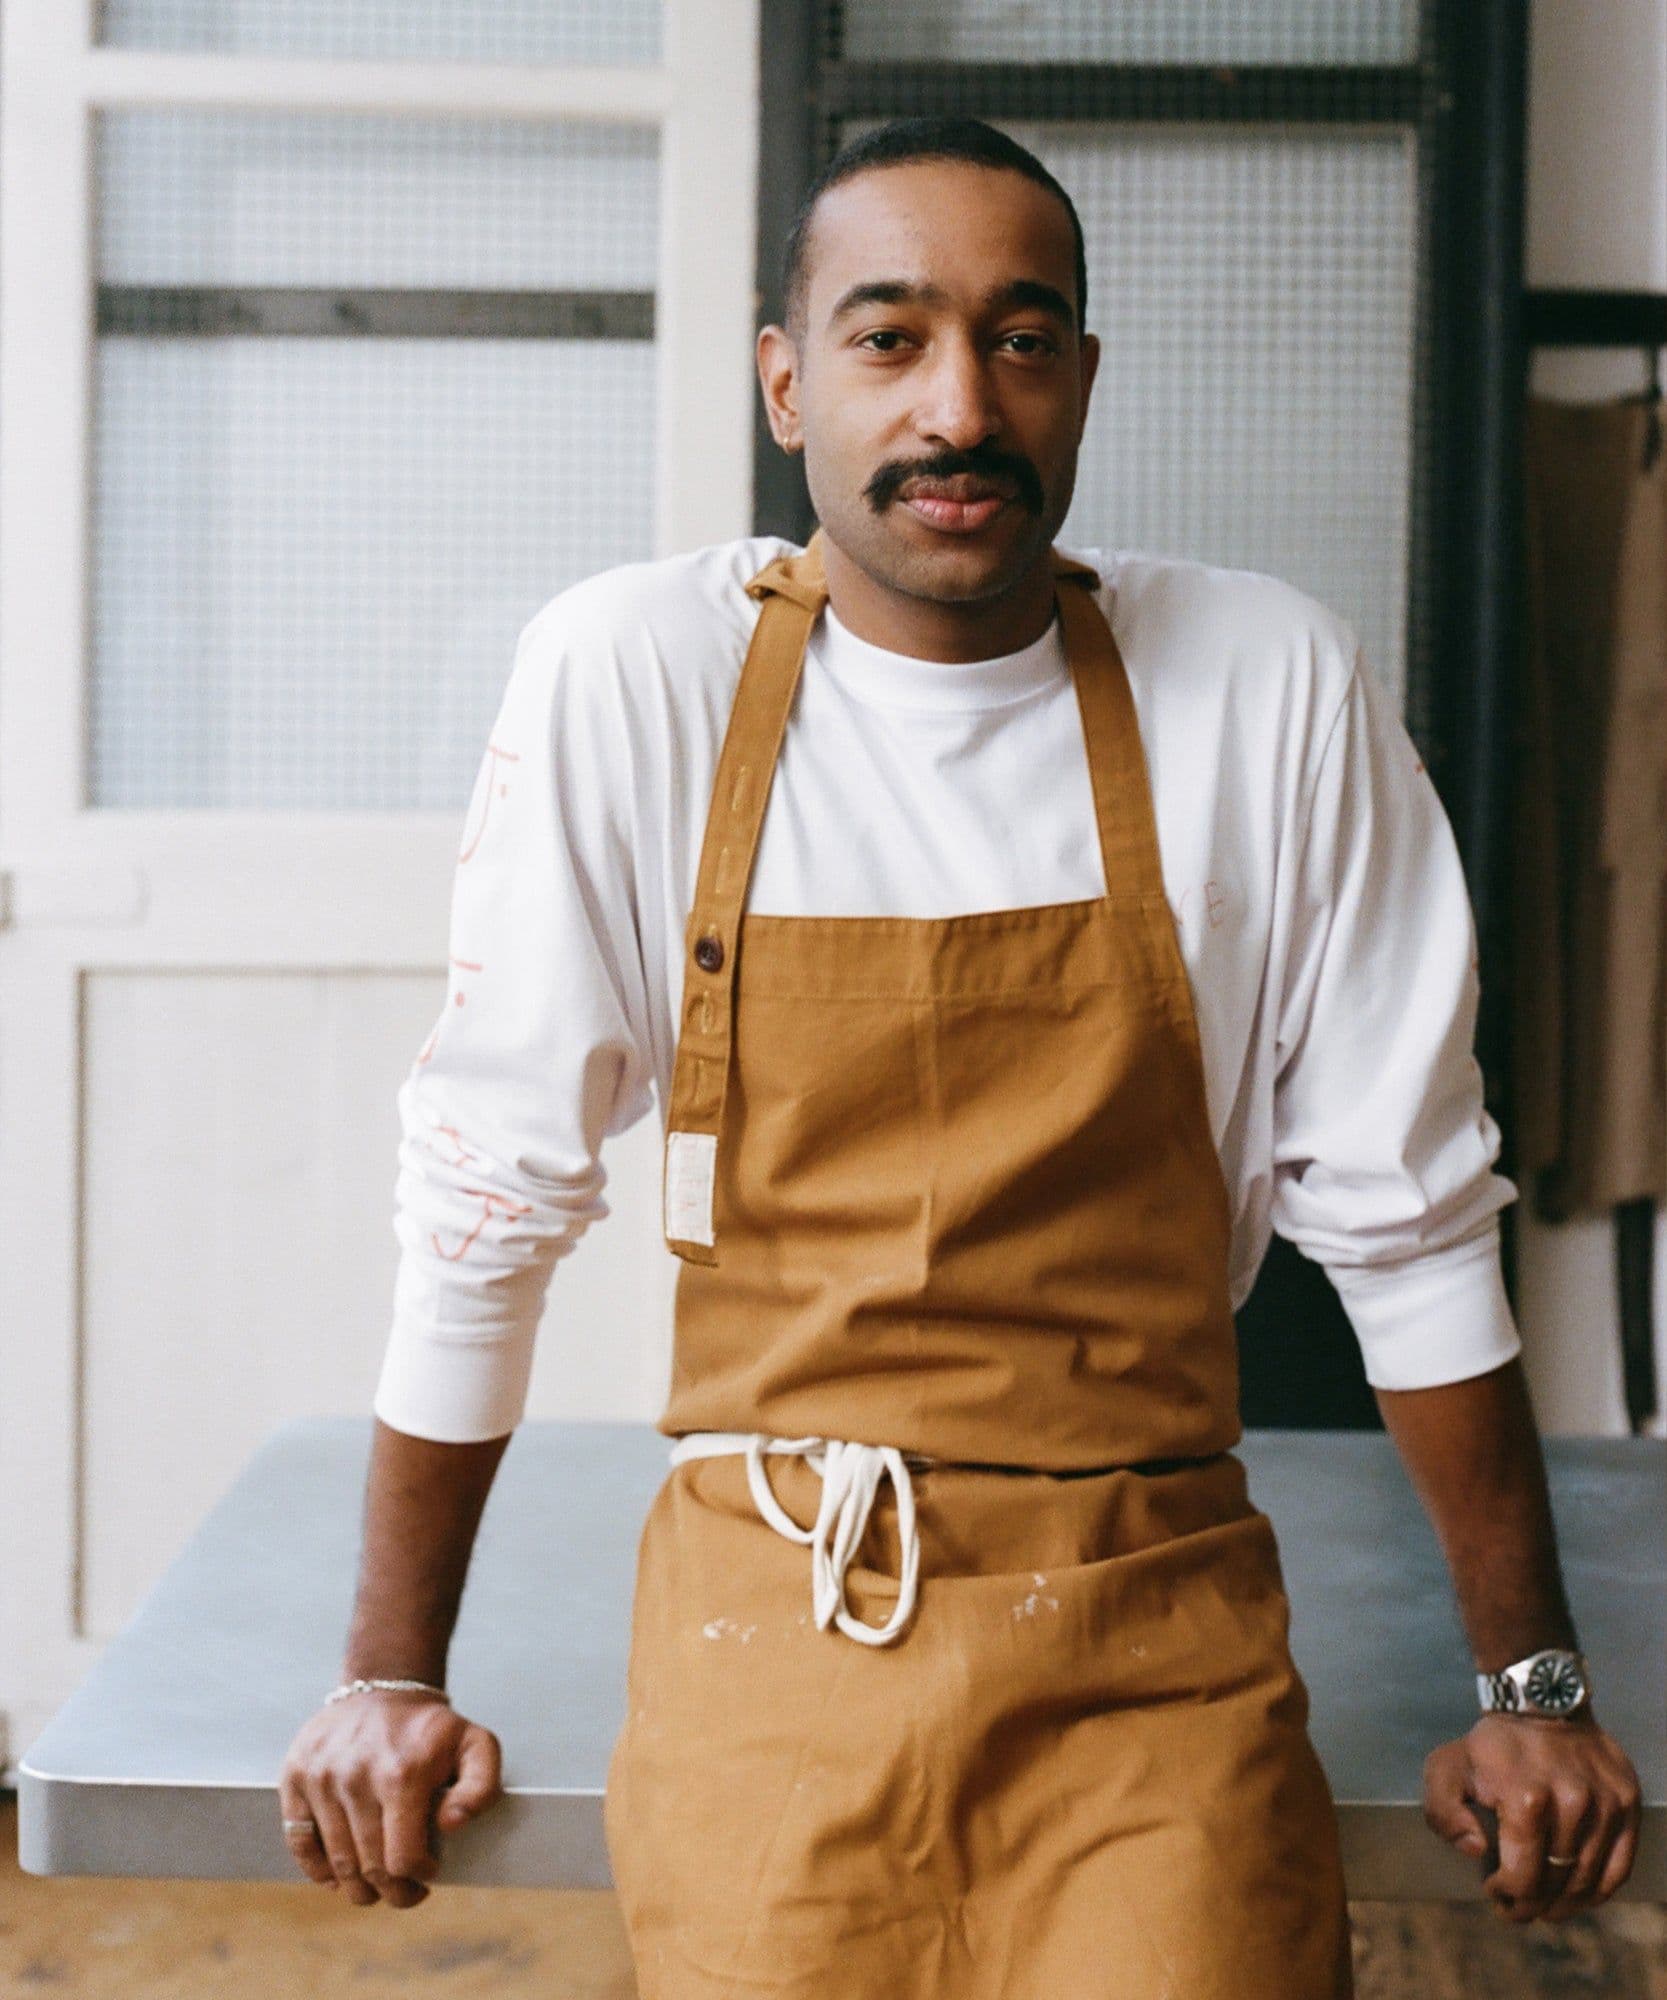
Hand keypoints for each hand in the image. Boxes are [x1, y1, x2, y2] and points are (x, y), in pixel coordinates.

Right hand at [278, 1691, 503, 1906]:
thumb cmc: (429, 1729)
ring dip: (359, 1887)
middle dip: (392, 1891)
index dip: (419, 1876)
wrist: (382, 1688)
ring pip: (337, 1864)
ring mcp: (320, 1778)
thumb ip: (481, 1787)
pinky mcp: (294, 1777)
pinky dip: (318, 1870)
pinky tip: (338, 1874)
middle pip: (369, 1868)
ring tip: (377, 1885)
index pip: (402, 1858)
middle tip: (406, 1891)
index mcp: (402, 1773)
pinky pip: (300, 1844)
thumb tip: (451, 1824)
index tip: (429, 1872)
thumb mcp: (475, 1745)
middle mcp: (355, 1776)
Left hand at [1423, 1711, 1641, 1921]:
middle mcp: (1572, 1804)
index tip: (1494, 1891)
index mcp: (1526, 1798)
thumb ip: (1444, 1814)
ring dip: (1564, 1903)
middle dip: (1532, 1905)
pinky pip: (1619, 1868)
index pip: (1523, 1876)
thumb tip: (1476, 1850)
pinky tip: (1577, 1894)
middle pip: (1556, 1883)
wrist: (1540, 1703)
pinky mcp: (1627, 1803)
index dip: (1507, 1896)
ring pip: (1588, 1882)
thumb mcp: (1447, 1769)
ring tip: (1544, 1905)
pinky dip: (1597, 1891)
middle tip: (1518, 1909)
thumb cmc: (1491, 1745)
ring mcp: (1605, 1805)